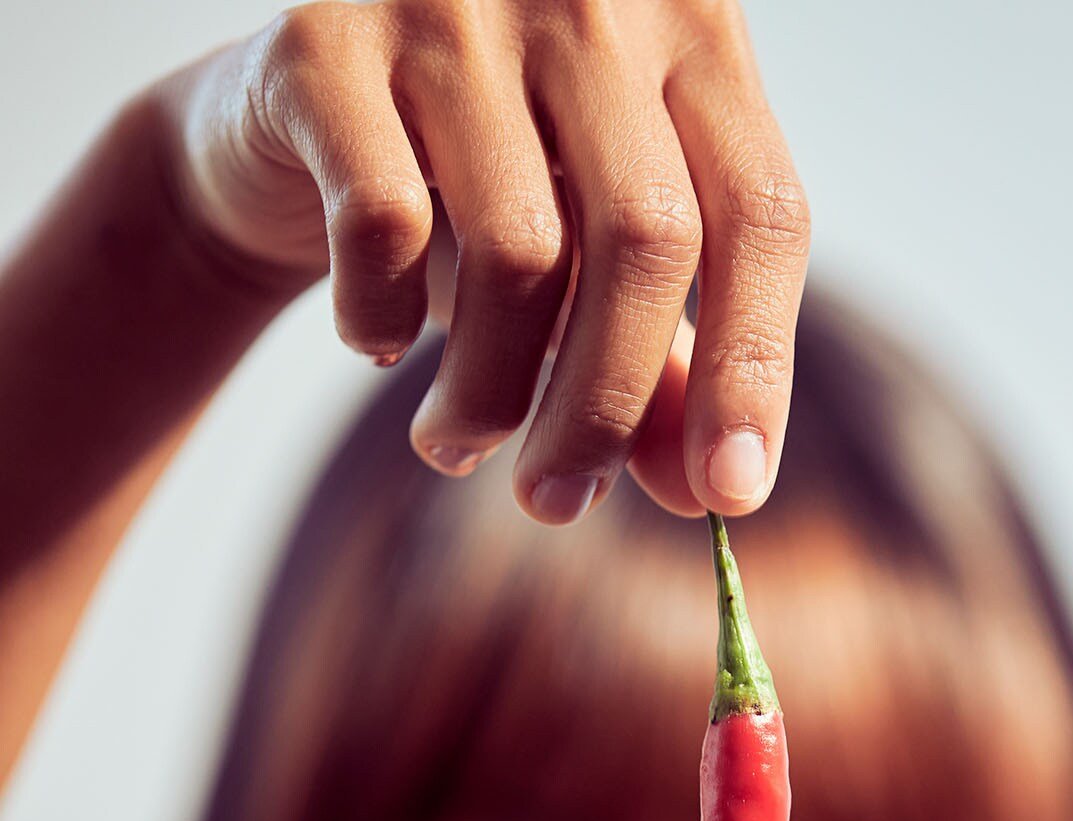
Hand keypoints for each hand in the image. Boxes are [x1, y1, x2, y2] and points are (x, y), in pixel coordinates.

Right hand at [155, 0, 809, 520]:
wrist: (293, 118)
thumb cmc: (485, 198)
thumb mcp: (592, 276)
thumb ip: (664, 369)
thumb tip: (712, 499)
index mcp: (691, 31)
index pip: (762, 214)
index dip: (753, 370)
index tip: (732, 499)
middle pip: (646, 240)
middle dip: (605, 410)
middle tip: (557, 504)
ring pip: (518, 251)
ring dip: (486, 393)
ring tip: (456, 445)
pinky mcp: (326, 36)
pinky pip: (384, 225)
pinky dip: (381, 319)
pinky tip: (377, 345)